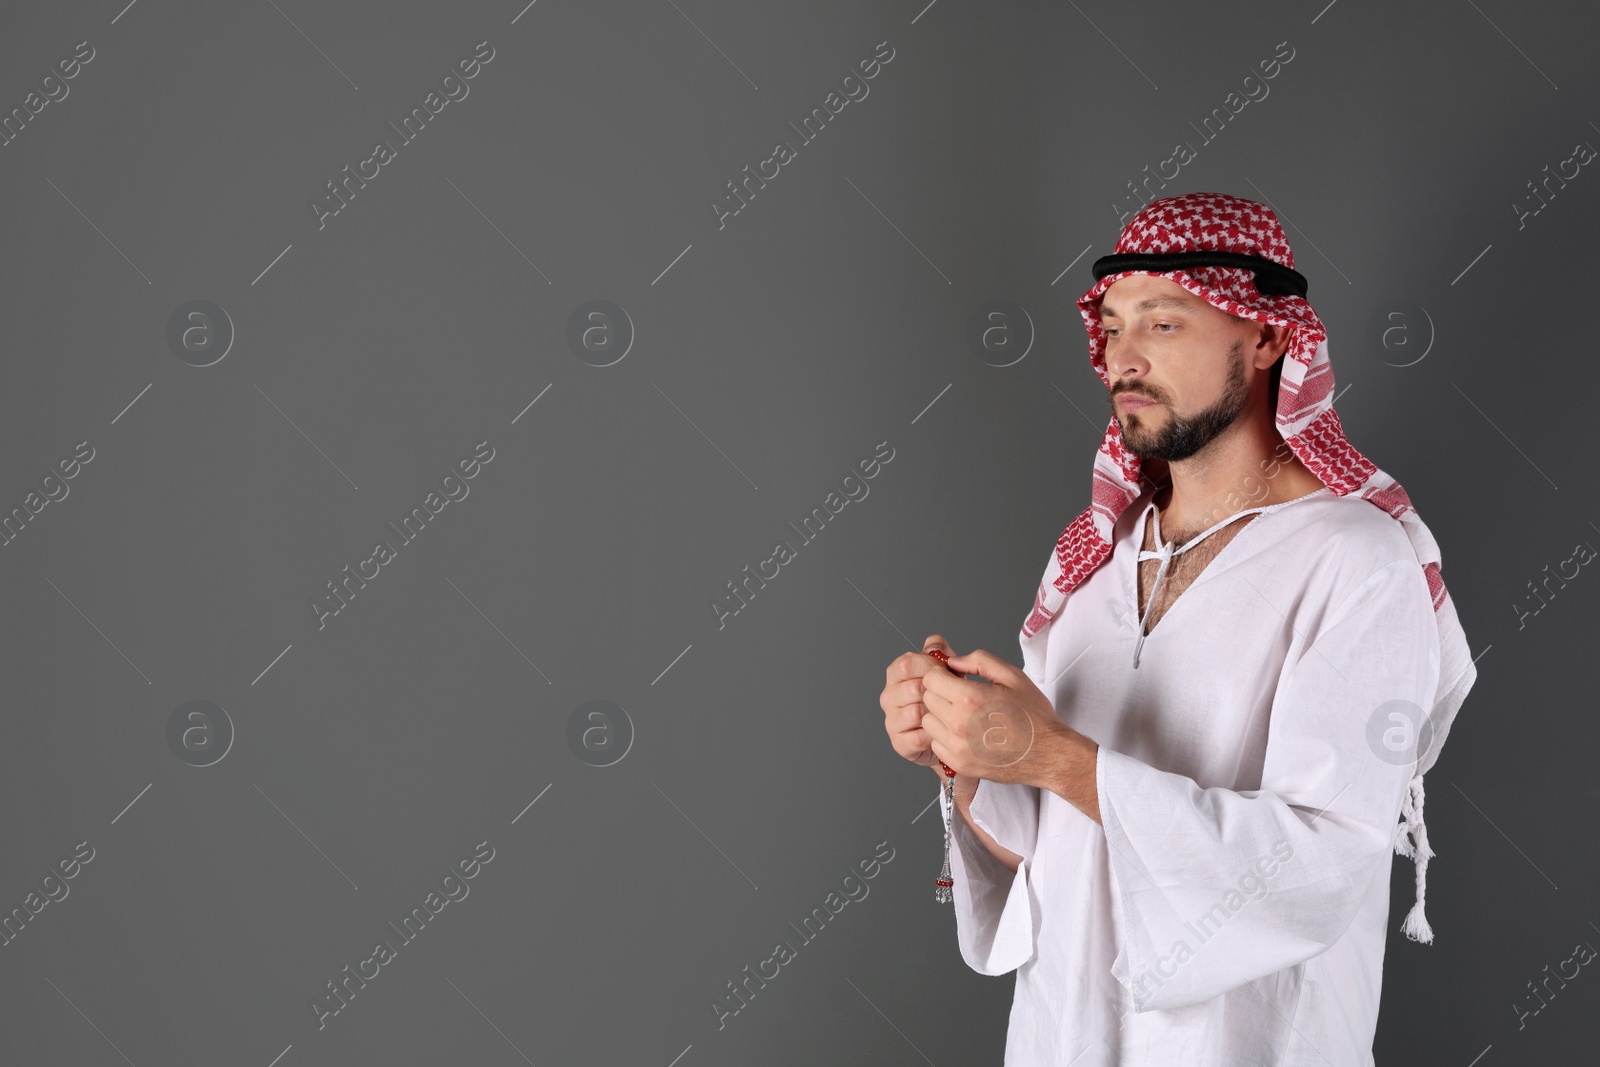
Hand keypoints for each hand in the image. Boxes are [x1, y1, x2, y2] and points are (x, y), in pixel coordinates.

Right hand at [879, 634, 964, 770]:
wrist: (949, 734)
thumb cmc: (946, 698)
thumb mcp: (946, 671)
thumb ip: (939, 652)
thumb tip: (934, 644)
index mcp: (896, 674)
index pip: (907, 664)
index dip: (930, 668)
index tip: (946, 673)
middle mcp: (888, 696)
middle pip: (912, 688)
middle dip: (936, 693)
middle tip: (950, 698)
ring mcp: (891, 720)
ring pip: (916, 712)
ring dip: (936, 715)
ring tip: (946, 716)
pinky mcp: (899, 743)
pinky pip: (919, 736)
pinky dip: (935, 735)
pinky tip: (941, 733)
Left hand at [920, 646, 1073, 787]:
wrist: (1048, 754)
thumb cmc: (1033, 716)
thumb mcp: (1012, 676)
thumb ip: (978, 661)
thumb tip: (952, 662)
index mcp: (969, 698)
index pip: (930, 679)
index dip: (941, 675)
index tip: (953, 678)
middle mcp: (958, 724)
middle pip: (927, 699)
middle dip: (941, 693)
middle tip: (961, 696)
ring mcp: (957, 747)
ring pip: (928, 722)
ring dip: (940, 716)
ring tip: (963, 715)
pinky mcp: (959, 764)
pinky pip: (936, 744)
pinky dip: (945, 737)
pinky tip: (966, 734)